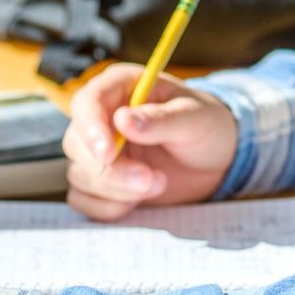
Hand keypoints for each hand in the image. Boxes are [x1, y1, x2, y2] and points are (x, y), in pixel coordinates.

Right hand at [62, 63, 237, 220]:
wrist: (216, 160)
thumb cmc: (207, 127)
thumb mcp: (195, 118)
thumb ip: (161, 119)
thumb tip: (124, 120)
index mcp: (119, 87)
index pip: (87, 103)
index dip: (91, 129)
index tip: (108, 154)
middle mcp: (101, 117)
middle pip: (77, 145)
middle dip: (113, 170)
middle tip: (151, 180)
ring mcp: (96, 151)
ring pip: (80, 175)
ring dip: (118, 190)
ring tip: (159, 184)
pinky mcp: (99, 181)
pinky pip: (84, 200)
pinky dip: (110, 207)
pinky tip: (140, 199)